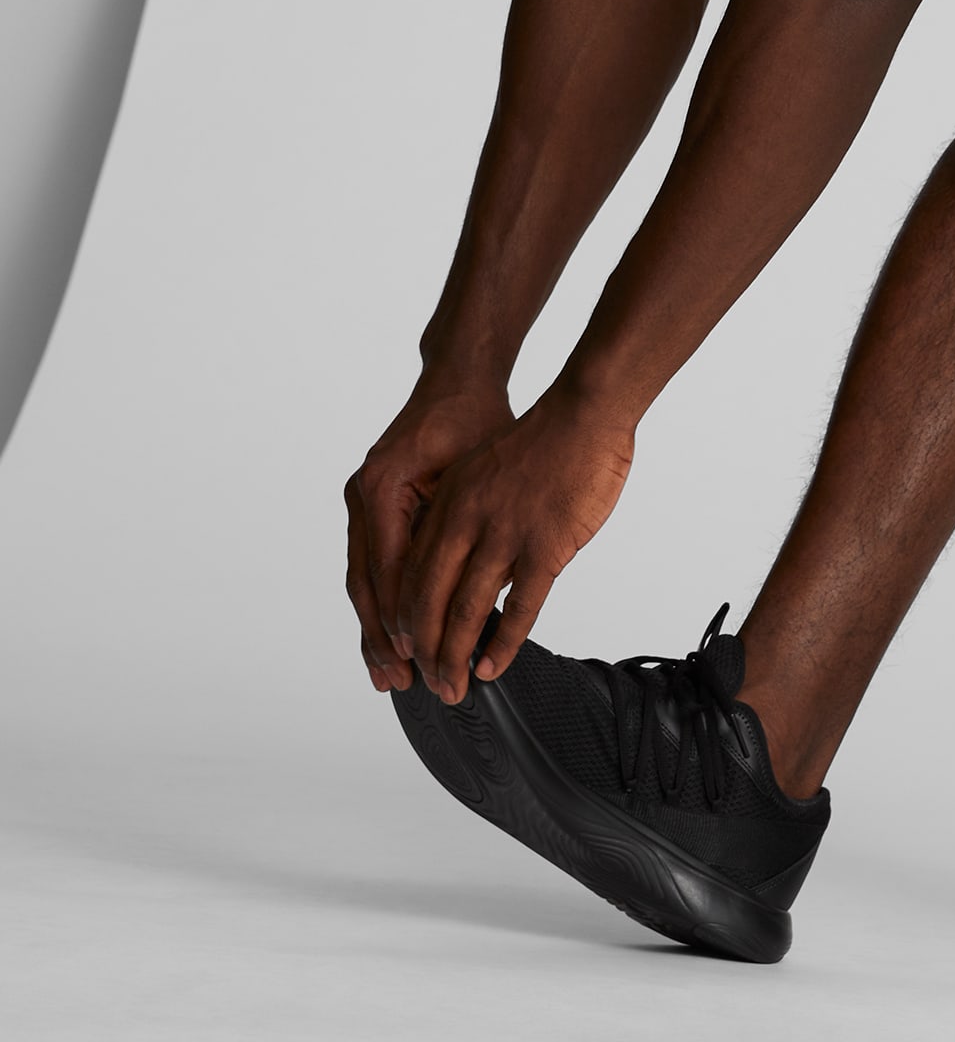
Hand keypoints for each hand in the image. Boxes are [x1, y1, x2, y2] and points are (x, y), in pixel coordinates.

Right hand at [345, 377, 515, 691]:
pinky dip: (381, 603)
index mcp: (382, 489)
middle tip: (399, 682)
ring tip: (389, 675)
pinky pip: (372, 566)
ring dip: (376, 629)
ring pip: (363, 581)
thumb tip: (483, 591)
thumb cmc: (474, 417)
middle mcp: (363, 498)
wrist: (458, 379)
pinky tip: (392, 638)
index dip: (402, 617)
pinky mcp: (374, 507)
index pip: (388, 569)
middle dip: (383, 637)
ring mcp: (362, 503)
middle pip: (365, 584)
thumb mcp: (478, 471)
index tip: (417, 657)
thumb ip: (471, 527)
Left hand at [392, 384, 635, 702]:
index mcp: (448, 501)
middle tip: (424, 684)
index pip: (409, 573)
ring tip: (451, 687)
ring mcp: (504, 534)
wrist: (584, 411)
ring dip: (453, 656)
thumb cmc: (544, 438)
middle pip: (427, 600)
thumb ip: (469, 516)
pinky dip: (500, 644)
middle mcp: (466, 520)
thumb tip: (469, 563)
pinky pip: (517, 608)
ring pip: (465, 610)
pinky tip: (490, 667)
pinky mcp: (544, 546)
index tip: (403, 650)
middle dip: (420, 650)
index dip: (401, 619)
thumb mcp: (483, 470)